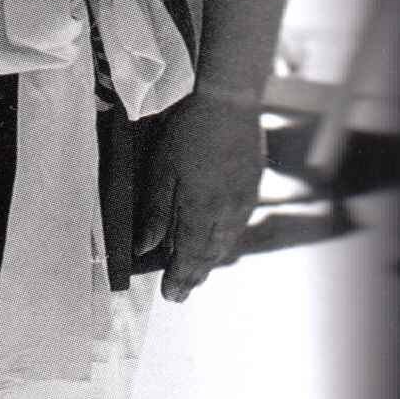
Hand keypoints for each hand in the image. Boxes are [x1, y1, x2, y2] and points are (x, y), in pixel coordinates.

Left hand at [136, 87, 263, 300]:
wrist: (229, 103)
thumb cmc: (188, 134)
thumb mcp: (160, 171)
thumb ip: (155, 213)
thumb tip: (146, 248)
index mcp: (201, 212)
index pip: (188, 256)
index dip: (179, 277)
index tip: (170, 295)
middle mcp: (226, 213)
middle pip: (210, 254)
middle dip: (195, 275)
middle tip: (182, 292)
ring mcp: (244, 200)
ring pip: (227, 241)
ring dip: (211, 260)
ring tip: (199, 274)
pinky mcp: (253, 185)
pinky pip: (239, 224)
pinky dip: (227, 240)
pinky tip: (221, 242)